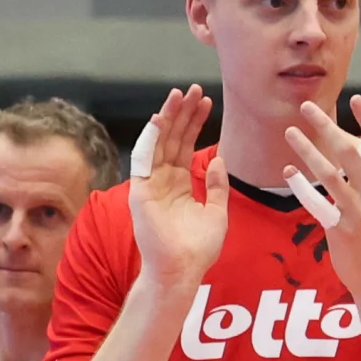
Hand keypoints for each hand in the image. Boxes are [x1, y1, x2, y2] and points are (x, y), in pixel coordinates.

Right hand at [131, 85, 228, 290]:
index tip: (206, 102)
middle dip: (182, 113)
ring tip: (180, 95)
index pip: (185, 145)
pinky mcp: (141, 191)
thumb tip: (219, 159)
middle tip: (193, 90)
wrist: (182, 270)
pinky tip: (160, 119)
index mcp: (179, 183)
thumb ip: (217, 186)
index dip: (195, 123)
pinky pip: (145, 160)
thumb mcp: (217, 212)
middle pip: (172, 138)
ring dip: (168, 118)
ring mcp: (150, 184)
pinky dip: (152, 139)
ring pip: (159, 143)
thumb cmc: (198, 248)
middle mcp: (163, 179)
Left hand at [281, 95, 360, 290]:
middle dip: (327, 127)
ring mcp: (359, 213)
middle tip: (307, 107)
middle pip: (349, 154)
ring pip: (330, 175)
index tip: (355, 98)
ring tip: (290, 132)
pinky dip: (302, 188)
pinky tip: (289, 174)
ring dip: (308, 151)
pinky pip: (318, 204)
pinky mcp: (341, 229)